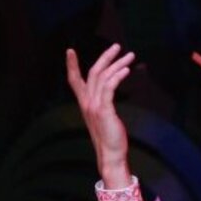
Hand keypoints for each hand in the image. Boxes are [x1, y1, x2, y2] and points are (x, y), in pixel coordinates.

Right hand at [66, 44, 135, 188]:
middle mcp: (87, 102)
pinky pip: (109, 87)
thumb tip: (109, 93)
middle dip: (105, 57)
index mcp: (84, 103)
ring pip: (103, 77)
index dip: (71, 65)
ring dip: (117, 64)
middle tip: (117, 46)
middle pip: (93, 72)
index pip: (74, 80)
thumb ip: (103, 104)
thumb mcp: (103, 117)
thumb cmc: (110, 137)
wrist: (110, 154)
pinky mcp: (104, 110)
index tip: (70, 50)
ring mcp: (94, 106)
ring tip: (130, 56)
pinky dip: (117, 76)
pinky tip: (126, 70)